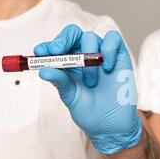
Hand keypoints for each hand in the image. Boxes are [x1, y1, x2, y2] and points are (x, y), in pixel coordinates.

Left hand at [34, 24, 141, 154]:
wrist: (112, 125)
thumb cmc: (90, 112)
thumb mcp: (71, 97)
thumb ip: (60, 82)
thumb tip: (43, 70)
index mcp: (68, 64)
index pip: (57, 46)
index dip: (48, 45)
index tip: (40, 53)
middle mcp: (84, 56)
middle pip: (73, 33)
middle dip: (63, 39)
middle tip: (57, 51)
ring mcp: (101, 55)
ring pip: (91, 37)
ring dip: (87, 58)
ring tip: (91, 82)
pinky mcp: (119, 56)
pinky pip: (113, 39)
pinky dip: (108, 49)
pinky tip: (108, 68)